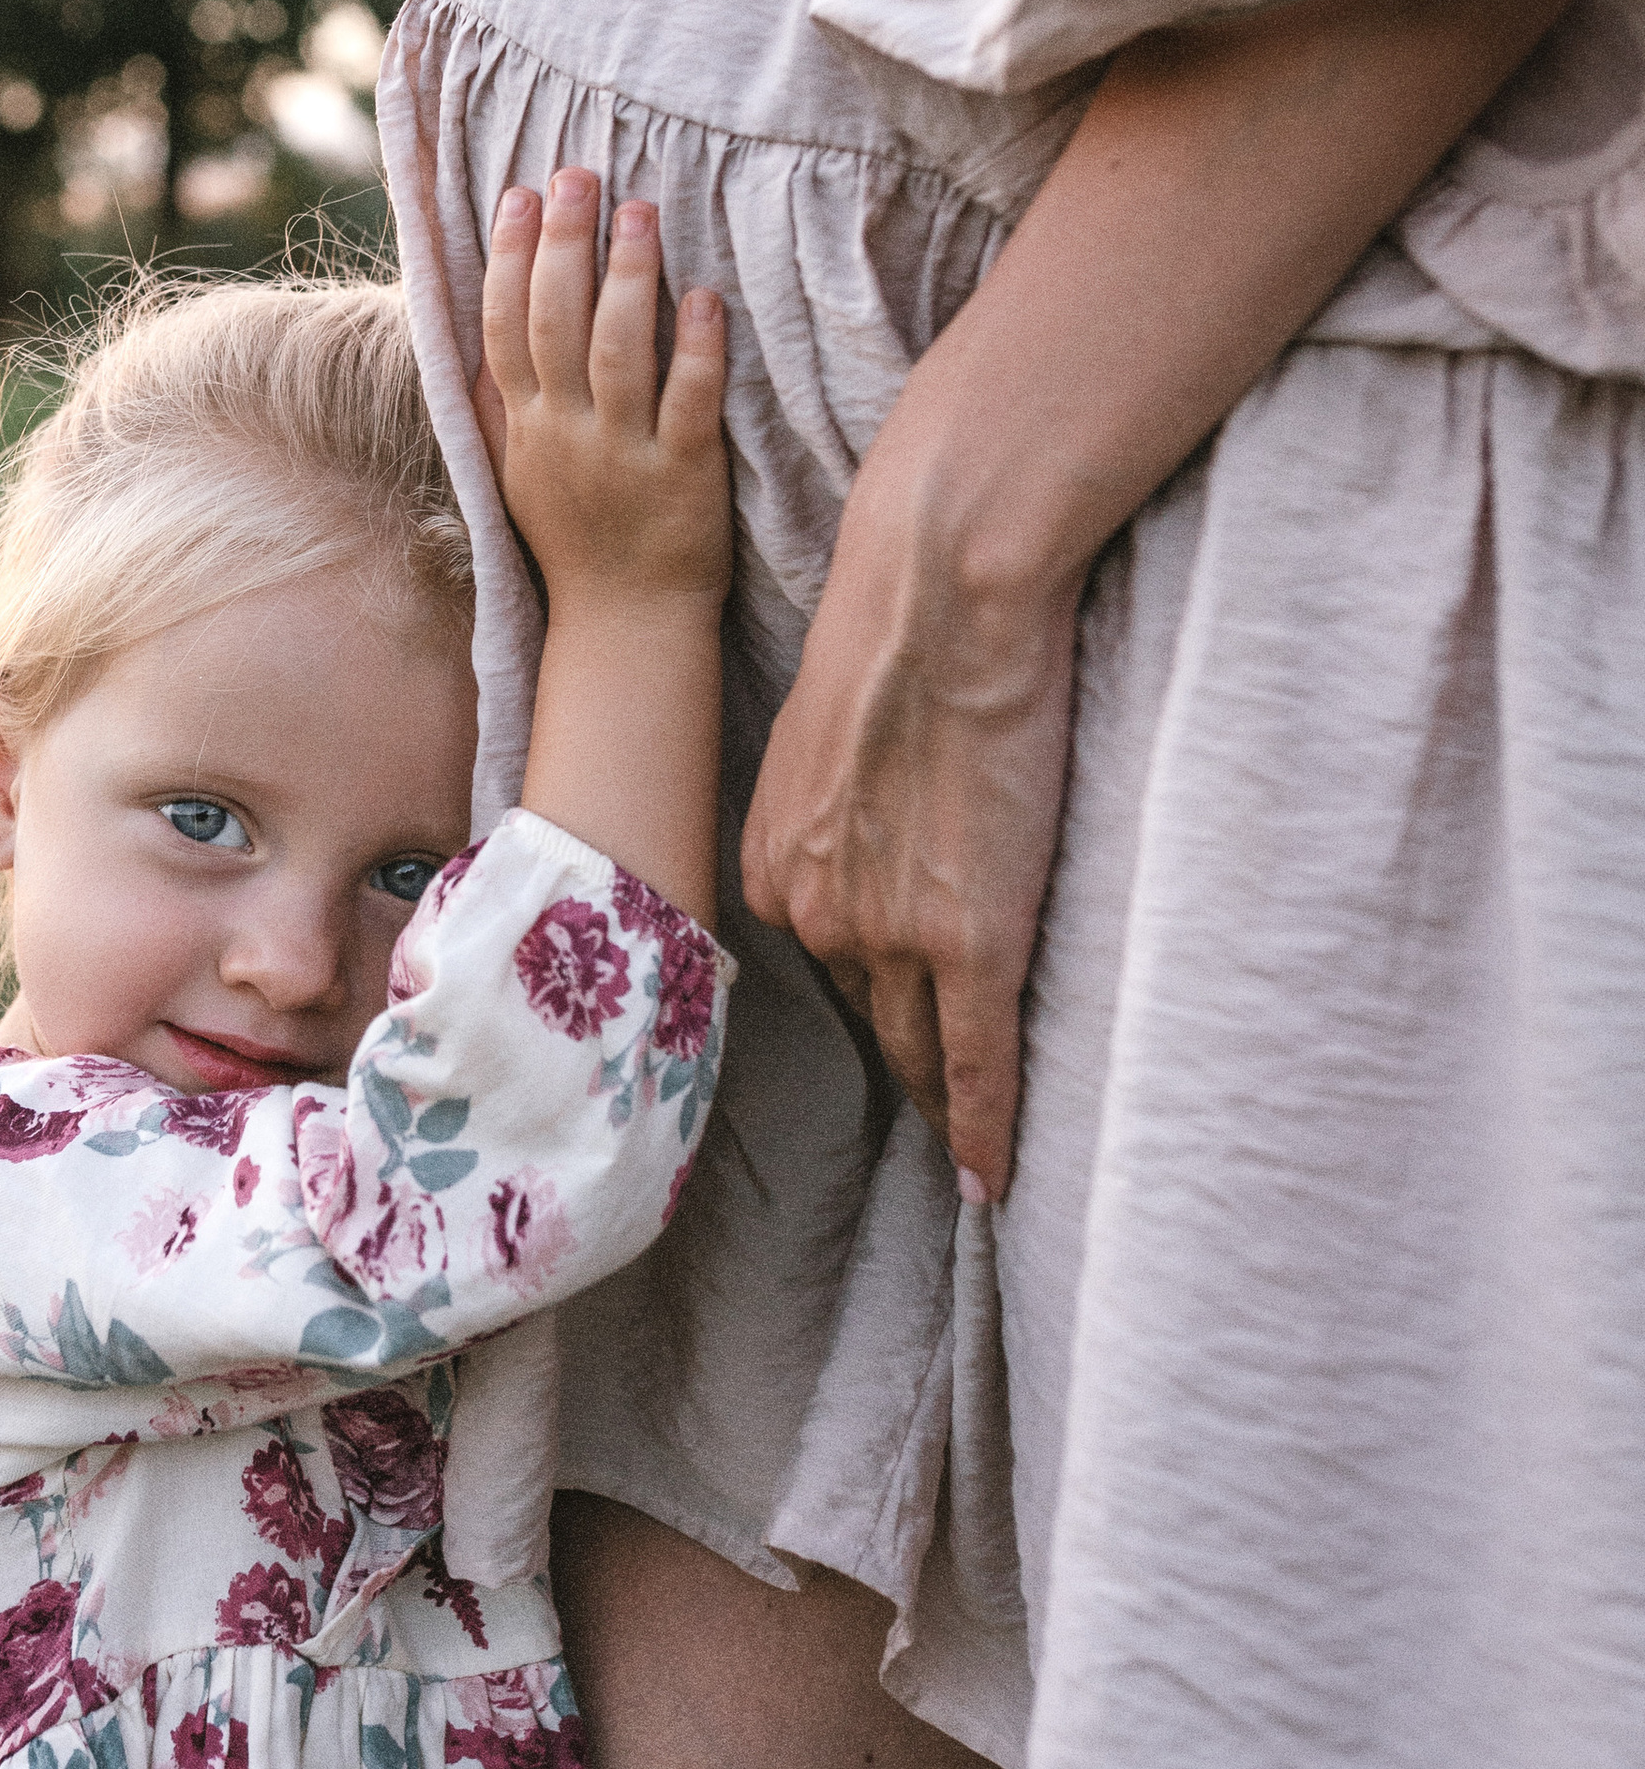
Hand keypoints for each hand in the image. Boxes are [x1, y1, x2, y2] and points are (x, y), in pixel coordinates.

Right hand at [480, 169, 732, 924]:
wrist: (626, 625)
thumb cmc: (579, 538)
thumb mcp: (520, 468)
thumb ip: (505, 400)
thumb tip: (487, 326)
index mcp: (525, 428)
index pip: (504, 328)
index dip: (509, 257)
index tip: (518, 193)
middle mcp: (567, 435)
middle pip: (555, 324)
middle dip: (564, 244)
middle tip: (577, 175)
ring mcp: (624, 455)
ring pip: (619, 354)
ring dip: (628, 278)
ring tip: (640, 211)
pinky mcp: (684, 475)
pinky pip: (690, 403)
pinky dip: (697, 349)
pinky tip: (707, 297)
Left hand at [740, 435, 1076, 1200]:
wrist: (941, 589)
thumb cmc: (898, 626)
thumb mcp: (830, 725)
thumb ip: (841, 795)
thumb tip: (878, 812)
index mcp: (775, 859)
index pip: (828, 958)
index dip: (872, 998)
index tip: (896, 1040)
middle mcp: (816, 911)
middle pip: (873, 1014)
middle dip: (907, 1064)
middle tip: (941, 1118)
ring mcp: (892, 933)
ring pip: (924, 1046)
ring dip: (950, 1101)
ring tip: (976, 1152)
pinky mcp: (972, 938)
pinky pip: (980, 1061)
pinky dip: (988, 1126)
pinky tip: (993, 1179)